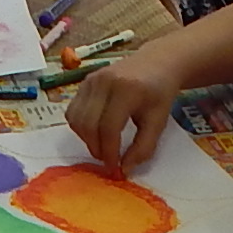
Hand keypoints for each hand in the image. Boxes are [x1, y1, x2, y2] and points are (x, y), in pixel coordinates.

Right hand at [65, 46, 182, 173]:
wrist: (156, 63)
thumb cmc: (159, 93)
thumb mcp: (159, 121)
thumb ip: (143, 147)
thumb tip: (124, 169)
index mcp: (126, 89)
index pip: (109, 127)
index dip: (109, 152)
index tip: (115, 168)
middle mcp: (104, 81)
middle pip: (88, 124)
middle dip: (96, 148)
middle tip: (108, 160)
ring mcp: (91, 80)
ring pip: (76, 119)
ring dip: (86, 139)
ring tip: (103, 147)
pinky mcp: (84, 82)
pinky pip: (73, 111)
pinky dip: (81, 127)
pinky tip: (96, 132)